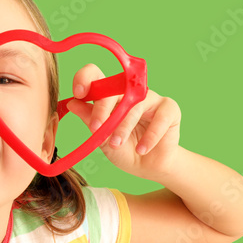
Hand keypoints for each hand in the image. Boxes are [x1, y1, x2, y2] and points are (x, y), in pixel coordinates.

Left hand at [65, 63, 181, 178]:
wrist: (147, 167)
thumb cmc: (124, 149)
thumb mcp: (102, 138)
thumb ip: (90, 119)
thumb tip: (72, 103)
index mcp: (109, 94)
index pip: (95, 74)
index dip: (85, 78)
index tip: (79, 93)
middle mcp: (130, 91)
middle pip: (115, 88)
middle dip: (103, 108)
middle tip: (97, 128)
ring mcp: (150, 98)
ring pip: (135, 105)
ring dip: (124, 126)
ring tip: (117, 144)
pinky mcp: (169, 109)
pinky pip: (160, 118)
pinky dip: (150, 135)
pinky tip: (141, 149)